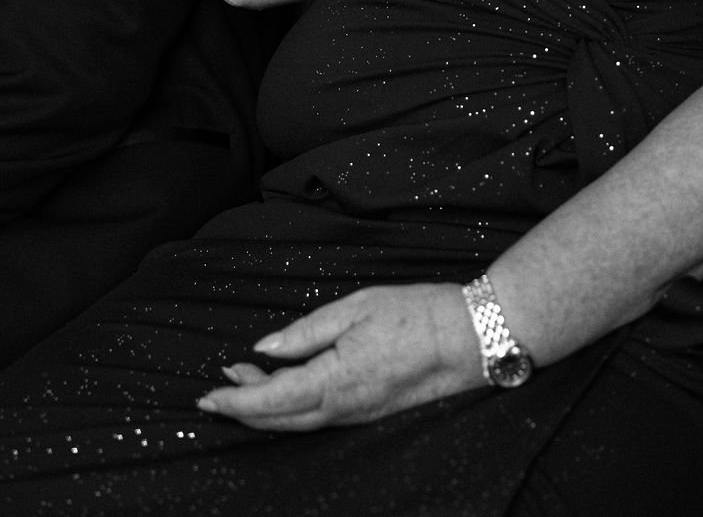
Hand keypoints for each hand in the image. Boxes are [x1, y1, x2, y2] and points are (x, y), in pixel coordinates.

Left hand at [196, 283, 482, 431]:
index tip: (207, 398)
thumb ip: (307, 331)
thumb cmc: (417, 314)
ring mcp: (358, 415)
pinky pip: (320, 419)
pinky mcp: (369, 412)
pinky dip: (294, 409)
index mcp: (335, 379)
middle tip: (221, 386)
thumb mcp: (356, 307)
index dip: (236, 401)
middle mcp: (343, 408)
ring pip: (299, 422)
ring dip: (268, 408)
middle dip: (245, 406)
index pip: (271, 399)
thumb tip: (266, 347)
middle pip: (280, 419)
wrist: (468, 337)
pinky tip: (289, 389)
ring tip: (246, 383)